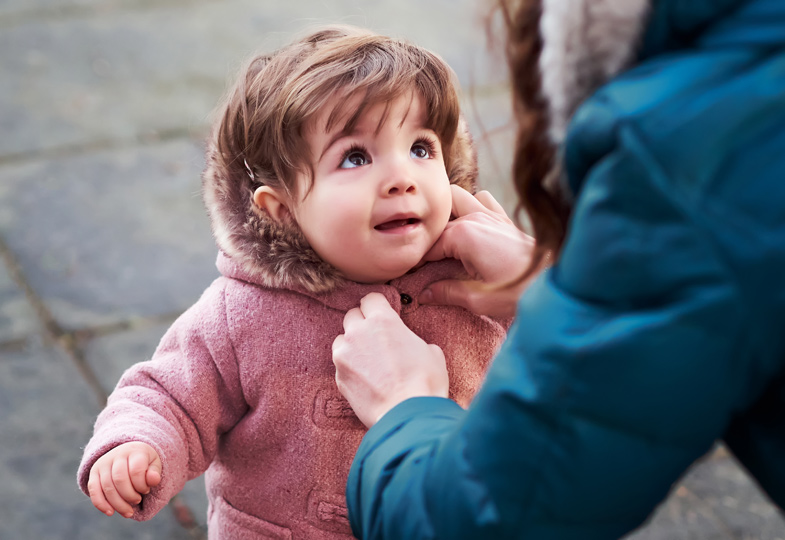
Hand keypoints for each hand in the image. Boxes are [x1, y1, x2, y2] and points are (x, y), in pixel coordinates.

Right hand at [87, 441, 161, 517]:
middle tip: (137, 500)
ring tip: (128, 511)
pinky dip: (101, 503)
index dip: (142, 486)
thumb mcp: (154, 465)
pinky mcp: (94, 472)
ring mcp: (103, 463)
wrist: (129, 453)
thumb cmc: (144, 462)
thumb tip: (154, 479)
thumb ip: (154, 473)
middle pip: (119, 480)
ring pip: (107, 487)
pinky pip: (93, 489)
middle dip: (130, 496)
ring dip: (118, 503)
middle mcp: (116, 455)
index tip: (146, 490)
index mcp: (134, 451)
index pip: (136, 470)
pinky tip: (110, 512)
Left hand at [333, 292, 448, 426]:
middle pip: (352, 315)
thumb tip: (411, 346)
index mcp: (383, 320)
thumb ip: (413, 341)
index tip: (381, 314)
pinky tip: (365, 379)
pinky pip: (341, 364)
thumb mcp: (432, 352)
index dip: (377, 306)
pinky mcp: (338, 377)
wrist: (407, 414)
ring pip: (341, 340)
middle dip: (362, 324)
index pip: (370, 298)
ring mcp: (344, 355)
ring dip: (352, 345)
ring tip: (368, 361)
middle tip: (375, 338)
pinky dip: (349, 368)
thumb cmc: (424, 382)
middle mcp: (358, 332)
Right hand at [420, 185, 537, 316]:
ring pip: (457, 197)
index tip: (407, 271)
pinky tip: (472, 224)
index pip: (428, 245)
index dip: (416, 259)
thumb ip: (447, 293)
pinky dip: (474, 204)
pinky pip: (482, 198)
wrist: (554, 280)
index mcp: (463, 236)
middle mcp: (475, 218)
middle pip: (439, 218)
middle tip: (424, 254)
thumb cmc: (518, 290)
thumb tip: (424, 295)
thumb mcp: (477, 299)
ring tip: (444, 234)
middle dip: (428, 232)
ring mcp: (490, 214)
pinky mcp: (504, 218)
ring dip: (449, 211)